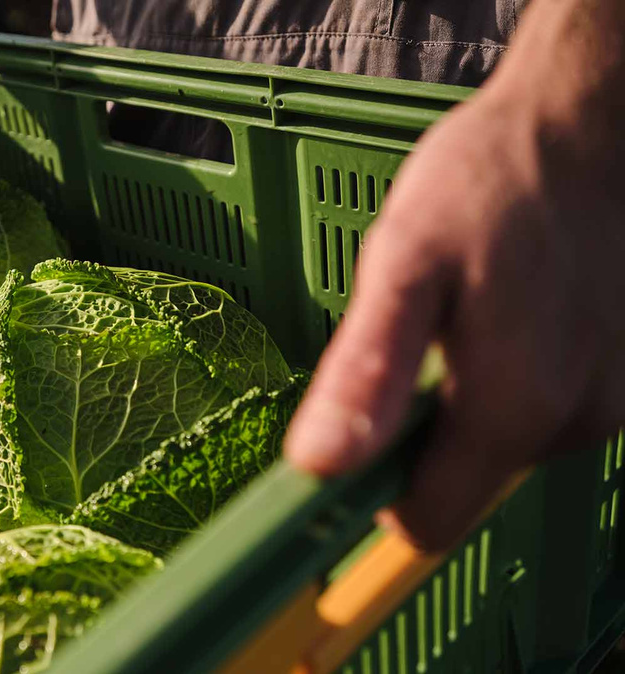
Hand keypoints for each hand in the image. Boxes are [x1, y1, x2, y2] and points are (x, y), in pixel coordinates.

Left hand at [283, 0, 624, 549]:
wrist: (588, 124)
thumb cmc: (490, 181)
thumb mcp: (404, 264)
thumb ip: (367, 372)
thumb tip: (319, 466)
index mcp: (513, 411)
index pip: (427, 524)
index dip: (375, 500)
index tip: (350, 445)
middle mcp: (574, 423)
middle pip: (462, 484)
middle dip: (416, 437)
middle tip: (408, 345)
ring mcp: (609, 401)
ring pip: (502, 446)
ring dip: (463, 401)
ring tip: (462, 316)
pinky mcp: (623, 375)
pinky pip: (544, 408)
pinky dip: (510, 378)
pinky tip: (505, 313)